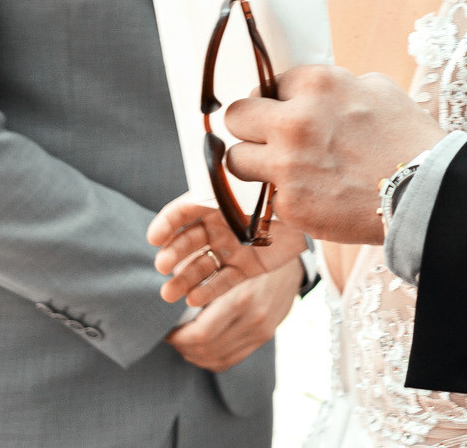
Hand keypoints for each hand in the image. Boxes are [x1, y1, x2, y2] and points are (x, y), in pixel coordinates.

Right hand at [147, 192, 305, 306]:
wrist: (313, 212)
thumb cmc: (283, 192)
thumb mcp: (259, 184)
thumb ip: (237, 182)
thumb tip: (221, 168)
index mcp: (217, 201)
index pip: (184, 210)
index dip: (166, 223)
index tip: (153, 237)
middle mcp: (218, 226)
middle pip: (187, 241)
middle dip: (172, 254)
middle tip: (162, 266)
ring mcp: (229, 248)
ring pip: (200, 265)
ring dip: (183, 279)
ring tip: (169, 294)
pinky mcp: (245, 268)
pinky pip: (223, 281)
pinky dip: (208, 290)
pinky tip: (195, 298)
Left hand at [164, 257, 299, 371]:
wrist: (293, 262)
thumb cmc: (252, 257)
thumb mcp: (226, 261)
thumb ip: (199, 280)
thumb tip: (168, 295)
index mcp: (241, 298)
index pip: (200, 333)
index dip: (177, 337)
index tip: (165, 329)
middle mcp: (253, 318)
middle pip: (206, 349)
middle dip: (182, 346)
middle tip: (170, 336)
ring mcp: (262, 330)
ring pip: (216, 358)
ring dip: (194, 355)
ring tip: (183, 342)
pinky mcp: (265, 336)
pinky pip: (231, 360)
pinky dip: (210, 360)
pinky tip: (201, 349)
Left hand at [222, 65, 443, 244]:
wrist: (426, 192)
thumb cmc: (409, 139)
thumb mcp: (379, 89)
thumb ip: (339, 85)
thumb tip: (315, 91)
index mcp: (318, 84)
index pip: (270, 83)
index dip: (280, 100)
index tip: (288, 112)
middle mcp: (295, 120)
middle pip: (237, 115)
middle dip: (251, 126)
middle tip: (268, 138)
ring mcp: (287, 164)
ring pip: (235, 159)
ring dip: (255, 163)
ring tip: (281, 170)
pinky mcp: (288, 203)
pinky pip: (265, 197)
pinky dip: (284, 197)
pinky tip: (311, 195)